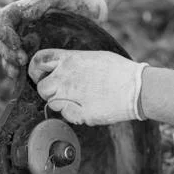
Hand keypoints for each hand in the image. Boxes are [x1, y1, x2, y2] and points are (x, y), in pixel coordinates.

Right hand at [0, 0, 107, 82]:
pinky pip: (23, 66)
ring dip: (9, 65)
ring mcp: (30, 41)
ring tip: (17, 74)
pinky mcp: (38, 55)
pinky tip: (22, 79)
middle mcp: (23, 27)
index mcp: (25, 10)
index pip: (3, 20)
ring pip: (9, 55)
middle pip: (3, 41)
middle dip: (7, 54)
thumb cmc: (80, 0)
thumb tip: (23, 12)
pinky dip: (19, 74)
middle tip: (21, 63)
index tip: (16, 46)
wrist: (95, 13)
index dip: (4, 33)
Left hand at [28, 49, 147, 125]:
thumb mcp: (94, 57)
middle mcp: (66, 76)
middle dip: (48, 92)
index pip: (38, 60)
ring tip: (79, 100)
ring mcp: (71, 96)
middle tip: (62, 93)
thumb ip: (74, 63)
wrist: (138, 88)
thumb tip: (61, 68)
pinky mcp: (78, 113)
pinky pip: (66, 116)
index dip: (35, 70)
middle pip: (41, 87)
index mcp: (69, 59)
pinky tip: (88, 108)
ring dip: (61, 103)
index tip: (39, 76)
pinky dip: (73, 114)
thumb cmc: (119, 71)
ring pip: (51, 103)